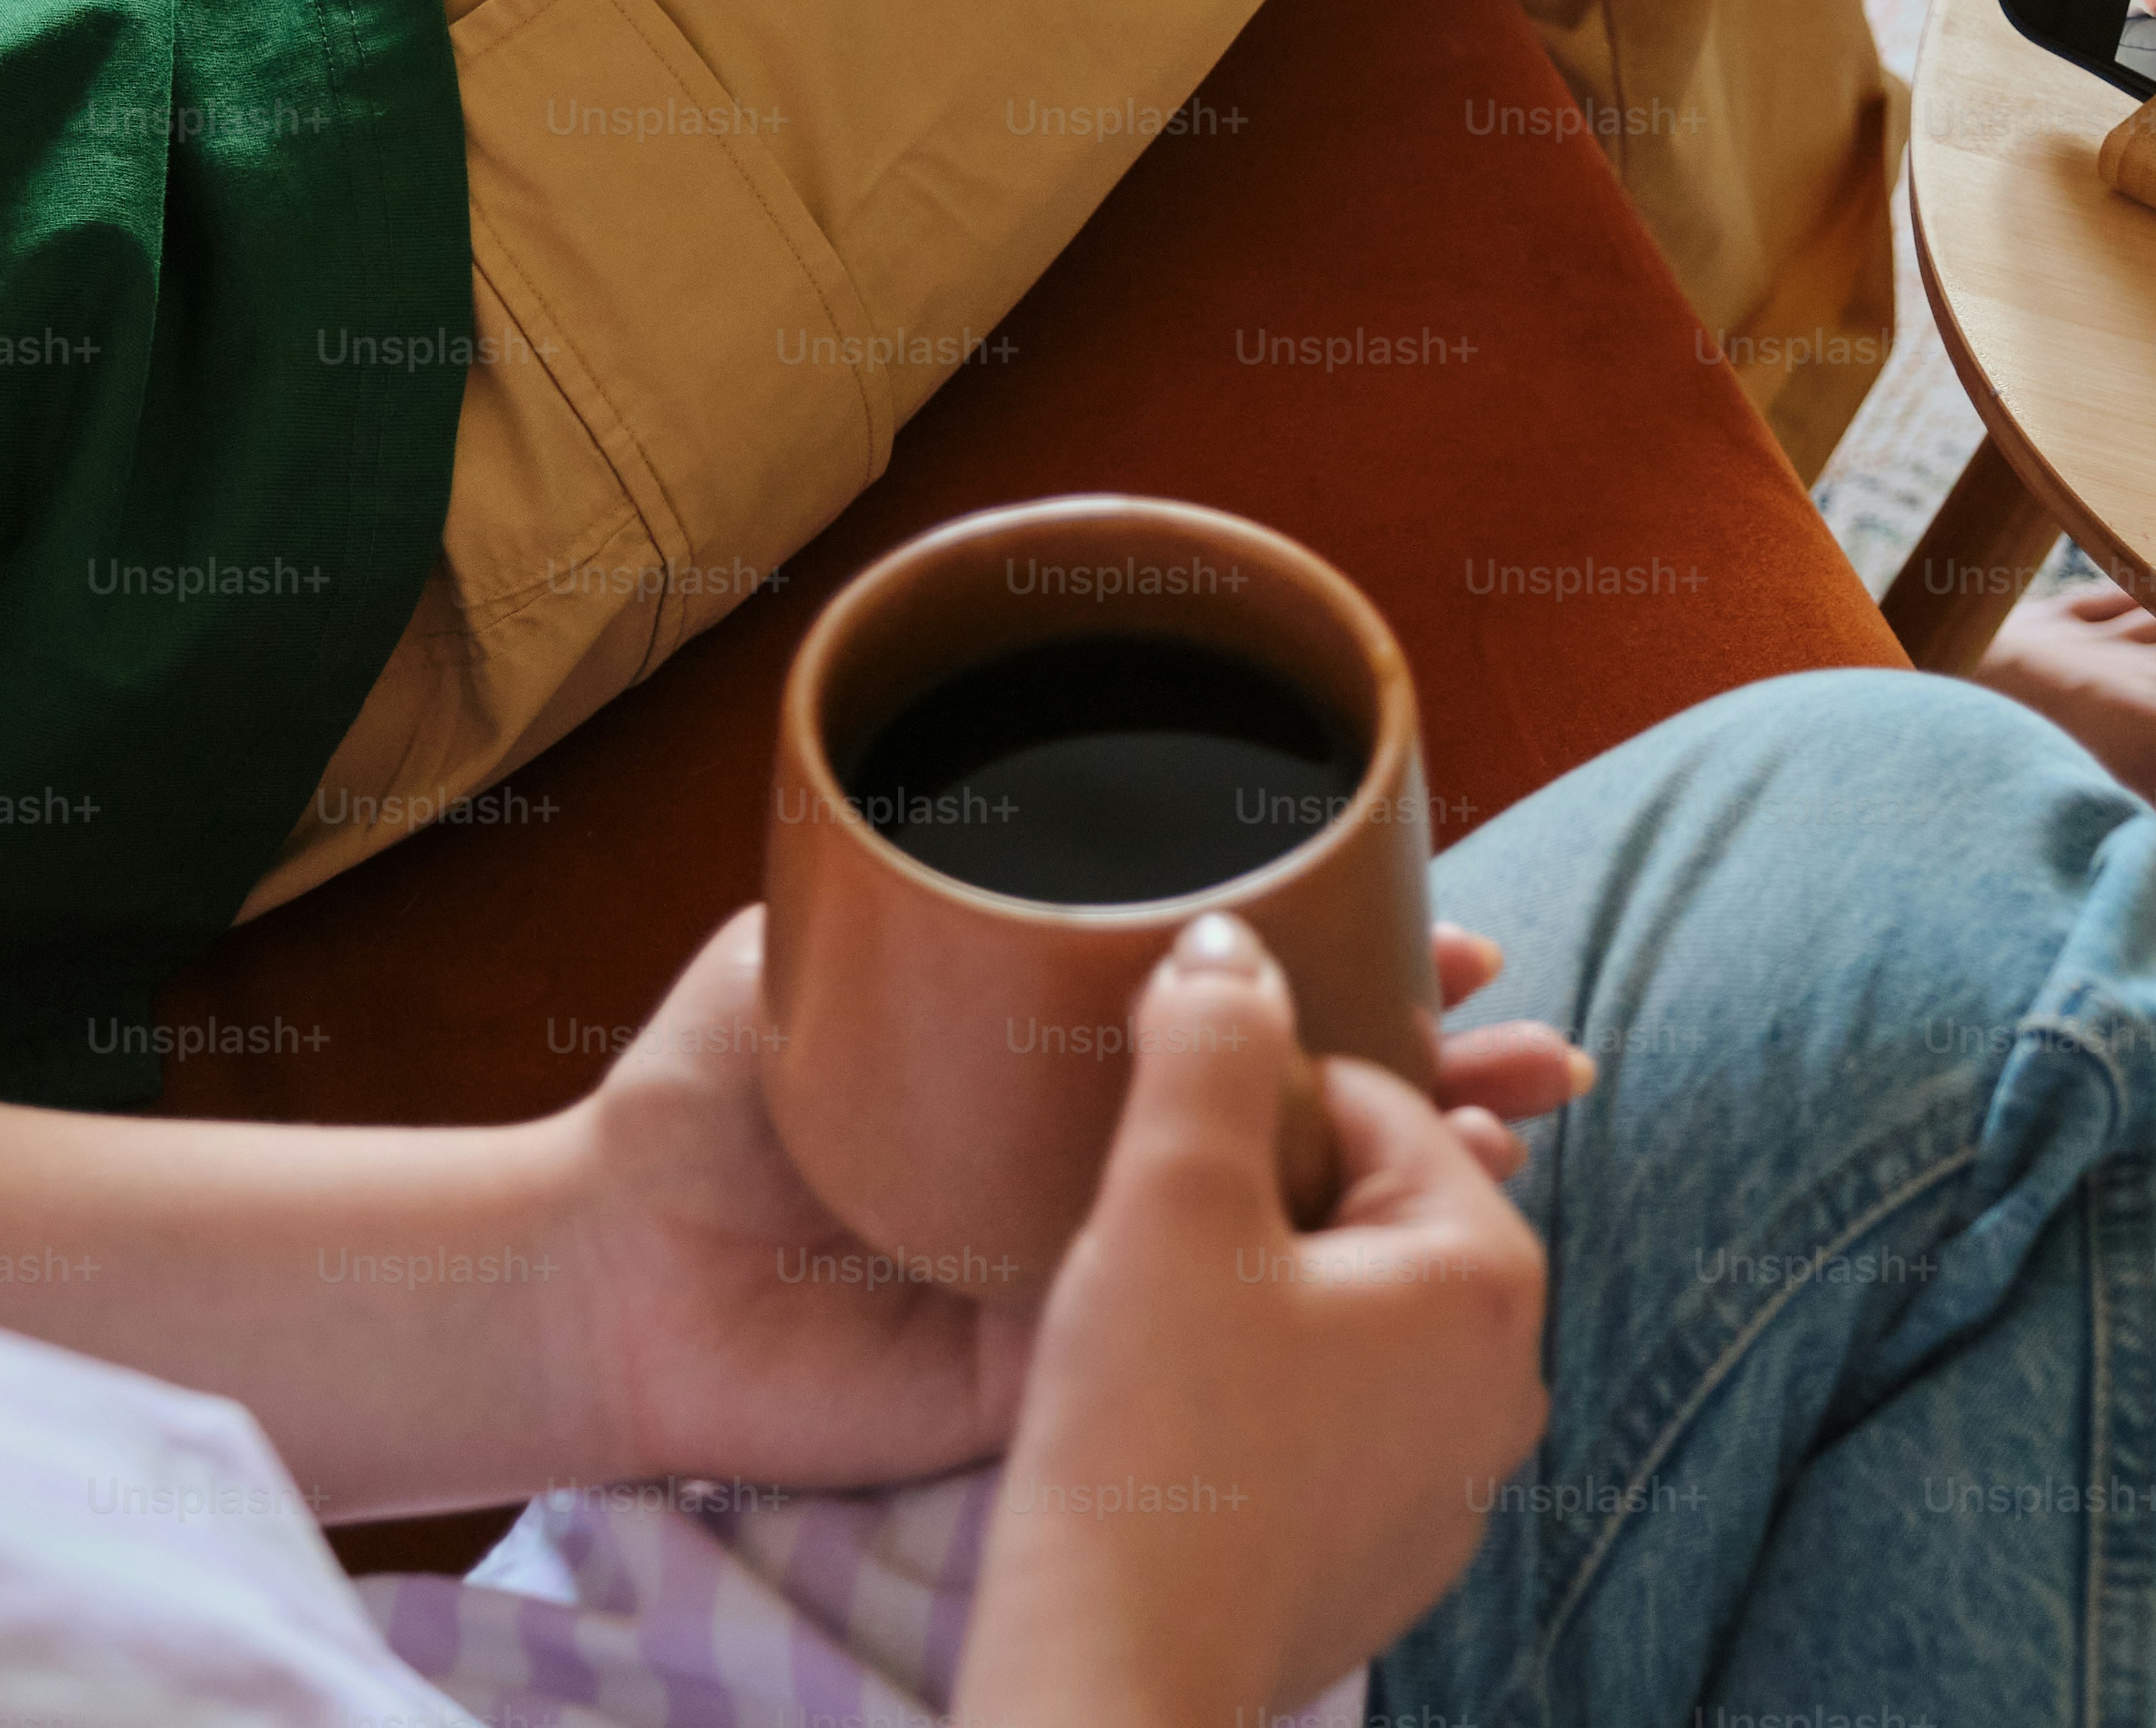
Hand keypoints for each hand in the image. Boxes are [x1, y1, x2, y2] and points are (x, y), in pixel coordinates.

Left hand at [549, 917, 1587, 1494]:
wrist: (612, 1267)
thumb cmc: (699, 1102)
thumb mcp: (815, 944)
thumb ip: (912, 874)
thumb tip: (1019, 788)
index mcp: (1069, 1063)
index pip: (1254, 1014)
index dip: (1373, 978)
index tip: (1467, 939)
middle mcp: (1105, 1163)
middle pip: (1316, 1121)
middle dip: (1448, 1085)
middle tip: (1542, 1053)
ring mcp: (1099, 1270)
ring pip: (1298, 1232)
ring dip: (1426, 1187)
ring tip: (1515, 1133)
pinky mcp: (1067, 1368)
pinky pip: (1209, 1338)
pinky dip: (1320, 1303)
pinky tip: (1414, 1254)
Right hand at [952, 914, 1551, 1727]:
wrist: (1118, 1678)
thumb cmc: (1153, 1437)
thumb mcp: (1169, 1201)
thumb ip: (1211, 1045)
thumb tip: (1234, 946)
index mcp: (1487, 1271)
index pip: (1372, 1100)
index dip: (1243, 1103)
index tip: (1157, 1146)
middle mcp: (1507, 1377)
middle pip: (1370, 1203)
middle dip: (1262, 1196)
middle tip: (1149, 1240)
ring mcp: (1456, 1479)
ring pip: (1349, 1311)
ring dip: (1260, 1292)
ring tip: (1151, 1326)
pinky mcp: (1391, 1552)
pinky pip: (1333, 1415)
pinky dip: (1263, 1393)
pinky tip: (1176, 1416)